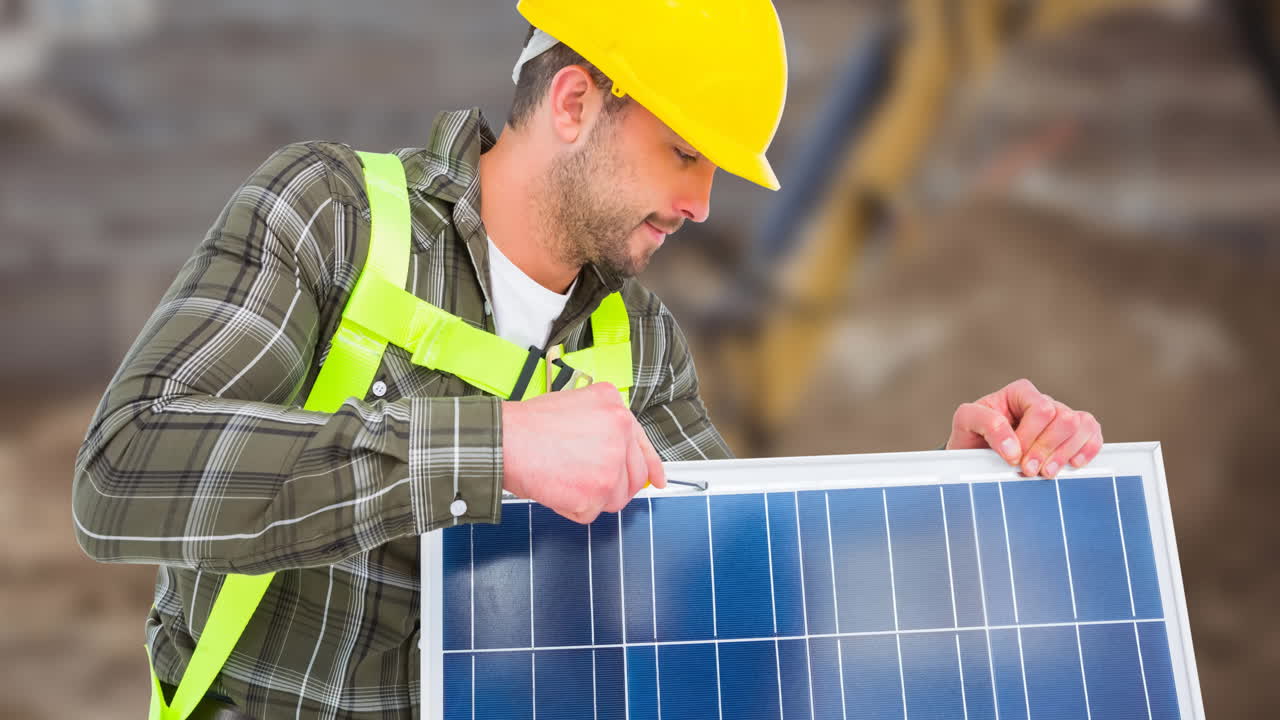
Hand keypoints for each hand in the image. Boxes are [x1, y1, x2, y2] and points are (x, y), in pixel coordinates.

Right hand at [501, 382, 665, 523]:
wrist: (504, 441)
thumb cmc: (529, 425)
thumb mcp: (576, 404)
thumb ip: (604, 426)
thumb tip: (620, 455)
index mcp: (616, 409)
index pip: (643, 445)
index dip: (651, 466)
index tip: (657, 480)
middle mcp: (620, 433)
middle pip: (632, 477)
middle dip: (612, 486)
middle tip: (587, 484)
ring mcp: (611, 464)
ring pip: (614, 498)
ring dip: (591, 497)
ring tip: (565, 479)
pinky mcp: (596, 491)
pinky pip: (590, 513)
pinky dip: (571, 508)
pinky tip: (556, 488)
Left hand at [946, 378, 1102, 477]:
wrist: (976, 456)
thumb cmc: (972, 435)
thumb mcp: (966, 422)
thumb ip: (986, 424)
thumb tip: (1013, 447)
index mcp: (1020, 393)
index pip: (1041, 409)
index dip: (1030, 437)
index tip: (1013, 458)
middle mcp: (1043, 402)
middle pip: (1065, 419)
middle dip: (1047, 449)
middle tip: (1028, 471)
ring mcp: (1060, 417)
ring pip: (1082, 425)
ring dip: (1065, 454)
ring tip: (1045, 473)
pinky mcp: (1072, 434)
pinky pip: (1093, 433)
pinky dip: (1088, 449)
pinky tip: (1072, 465)